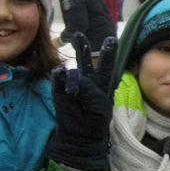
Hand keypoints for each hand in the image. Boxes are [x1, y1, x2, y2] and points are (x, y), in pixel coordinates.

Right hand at [46, 33, 116, 170]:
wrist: (79, 136)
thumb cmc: (94, 121)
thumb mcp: (99, 105)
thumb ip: (89, 88)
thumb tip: (72, 74)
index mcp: (102, 83)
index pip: (106, 64)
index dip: (109, 52)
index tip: (111, 38)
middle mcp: (87, 80)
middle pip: (85, 59)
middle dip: (82, 46)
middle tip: (78, 34)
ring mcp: (71, 83)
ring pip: (70, 67)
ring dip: (73, 75)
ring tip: (73, 93)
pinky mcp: (58, 89)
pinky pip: (58, 77)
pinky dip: (60, 79)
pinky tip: (64, 87)